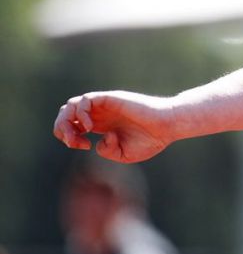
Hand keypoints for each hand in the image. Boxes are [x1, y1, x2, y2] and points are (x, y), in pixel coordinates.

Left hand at [54, 91, 173, 162]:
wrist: (167, 126)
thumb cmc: (151, 140)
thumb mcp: (123, 155)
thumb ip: (106, 151)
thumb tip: (96, 141)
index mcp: (101, 125)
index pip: (71, 125)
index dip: (69, 137)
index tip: (84, 146)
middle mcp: (100, 114)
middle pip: (66, 114)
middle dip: (63, 130)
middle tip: (76, 142)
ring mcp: (104, 105)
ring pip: (71, 105)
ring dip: (68, 121)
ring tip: (81, 134)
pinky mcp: (111, 98)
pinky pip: (86, 100)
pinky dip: (81, 113)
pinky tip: (91, 127)